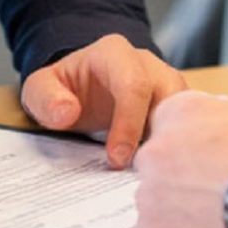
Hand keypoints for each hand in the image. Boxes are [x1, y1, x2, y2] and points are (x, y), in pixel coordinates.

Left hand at [21, 34, 186, 166]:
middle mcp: (148, 64)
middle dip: (159, 137)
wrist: (80, 88)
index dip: (128, 124)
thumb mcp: (40, 88)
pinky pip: (187, 126)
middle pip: (170, 97)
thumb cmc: (63, 88)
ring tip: (155, 173)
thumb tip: (67, 112)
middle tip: (143, 172)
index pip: (133, 85)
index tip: (117, 159)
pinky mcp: (176, 106)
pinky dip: (178, 147)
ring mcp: (166, 83)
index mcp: (115, 53)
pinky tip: (164, 170)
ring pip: (186, 113)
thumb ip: (46, 98)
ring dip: (173, 143)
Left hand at [132, 90, 227, 227]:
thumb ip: (226, 118)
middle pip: (158, 164)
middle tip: (213, 196)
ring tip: (216, 222)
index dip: (191, 148)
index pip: (168, 126)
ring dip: (177, 212)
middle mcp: (157, 146)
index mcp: (183, 111)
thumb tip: (222, 122)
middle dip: (180, 179)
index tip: (206, 164)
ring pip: (155, 202)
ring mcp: (149, 190)